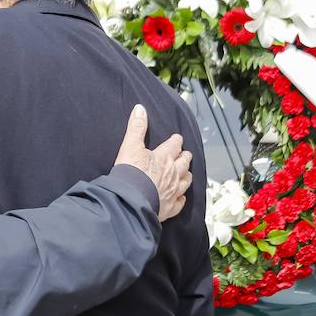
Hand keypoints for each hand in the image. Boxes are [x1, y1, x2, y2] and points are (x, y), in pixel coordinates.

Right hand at [115, 104, 192, 222]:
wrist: (130, 198)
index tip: (177, 139)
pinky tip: (181, 197)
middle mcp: (173, 173)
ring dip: (186, 175)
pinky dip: (181, 199)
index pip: (175, 145)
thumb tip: (140, 109)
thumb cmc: (130, 172)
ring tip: (186, 173)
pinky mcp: (169, 207)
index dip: (176, 141)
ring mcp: (173, 191)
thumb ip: (136, 127)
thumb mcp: (130, 145)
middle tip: (185, 154)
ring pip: (185, 181)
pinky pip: (180, 202)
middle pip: (184, 163)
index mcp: (164, 157)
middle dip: (185, 157)